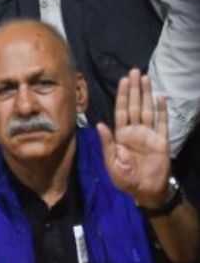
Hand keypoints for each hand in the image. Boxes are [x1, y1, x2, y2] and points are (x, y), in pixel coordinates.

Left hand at [98, 70, 171, 209]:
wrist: (145, 191)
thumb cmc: (125, 179)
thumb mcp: (112, 163)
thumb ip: (107, 143)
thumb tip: (99, 124)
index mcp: (121, 136)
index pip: (121, 111)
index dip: (122, 96)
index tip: (123, 81)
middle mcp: (135, 131)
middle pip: (135, 106)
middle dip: (134, 89)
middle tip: (134, 71)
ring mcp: (149, 134)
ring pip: (148, 110)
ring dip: (147, 94)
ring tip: (146, 78)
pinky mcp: (161, 141)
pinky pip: (162, 123)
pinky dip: (162, 111)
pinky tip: (161, 98)